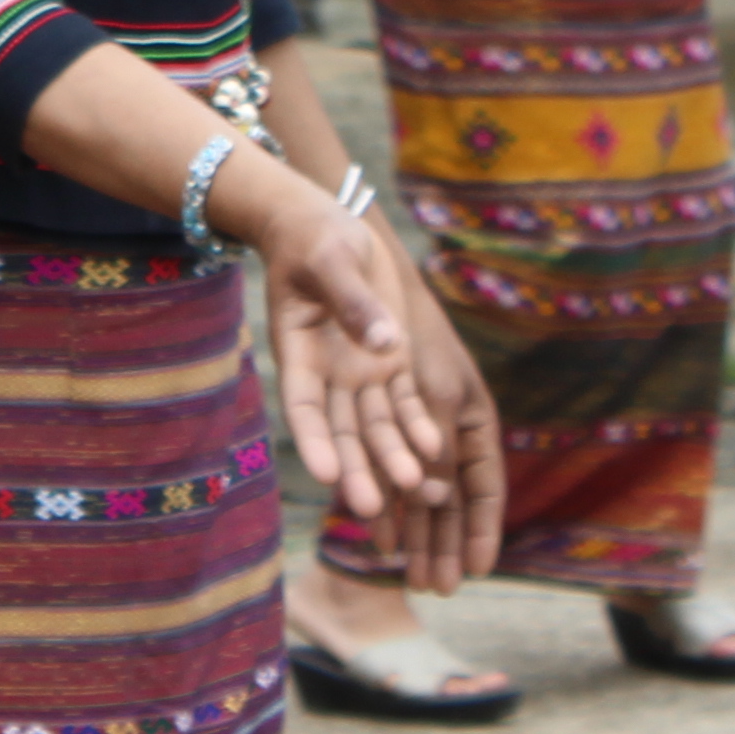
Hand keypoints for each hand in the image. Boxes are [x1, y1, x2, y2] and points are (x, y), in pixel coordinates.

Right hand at [259, 189, 502, 590]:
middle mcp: (327, 375)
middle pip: (341, 430)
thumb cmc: (315, 239)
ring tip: (417, 488)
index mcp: (297, 353)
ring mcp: (359, 373)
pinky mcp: (390, 364)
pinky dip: (418, 426)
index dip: (313, 442)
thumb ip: (354, 303)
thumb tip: (384, 345)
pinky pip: (405, 404)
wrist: (324, 226)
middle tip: (371, 507)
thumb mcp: (331, 262)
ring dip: (394, 456)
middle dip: (357, 468)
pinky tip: (437, 450)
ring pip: (377, 426)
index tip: (324, 474)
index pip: (302, 407)